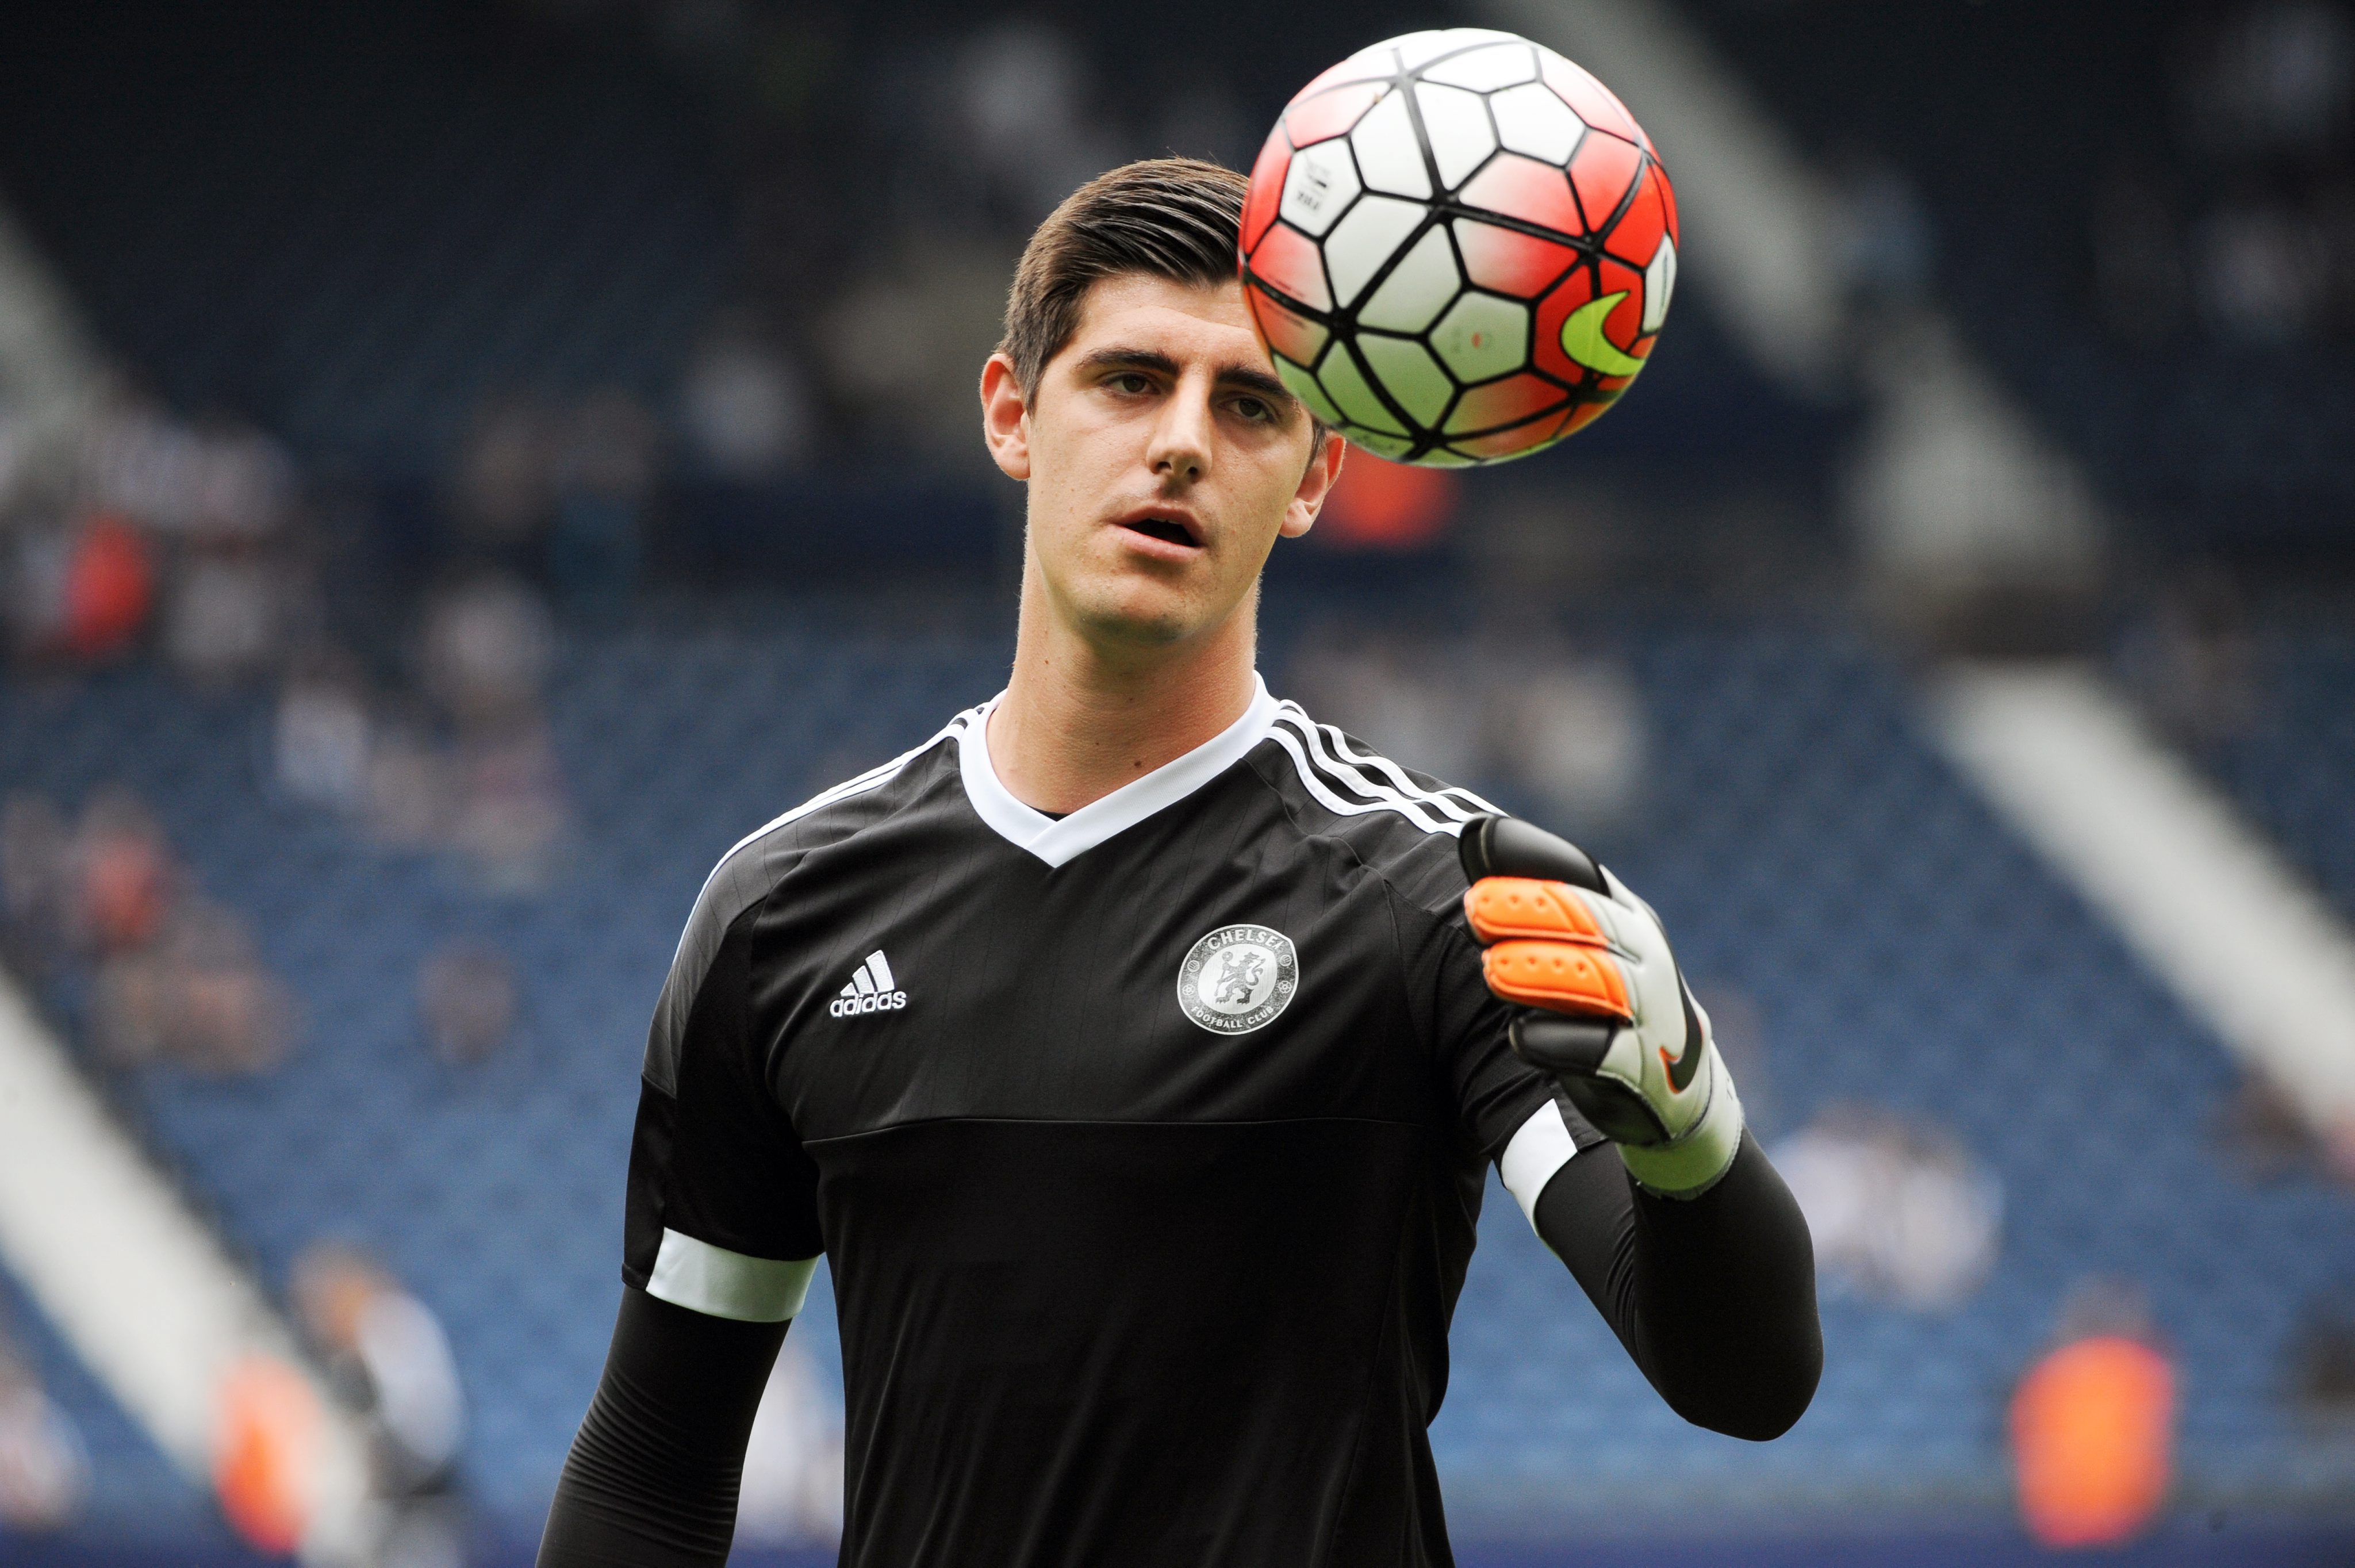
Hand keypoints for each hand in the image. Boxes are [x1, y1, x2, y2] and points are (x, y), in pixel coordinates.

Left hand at [1458, 815, 1742, 1196]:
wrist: (1676, 1087)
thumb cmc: (1603, 996)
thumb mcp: (1578, 940)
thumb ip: (1530, 897)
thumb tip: (1472, 834)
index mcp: (1623, 913)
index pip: (1581, 872)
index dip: (1534, 854)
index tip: (1479, 840)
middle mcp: (1644, 954)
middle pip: (1593, 920)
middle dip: (1534, 908)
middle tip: (1475, 906)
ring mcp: (1650, 1012)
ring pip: (1602, 981)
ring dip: (1546, 972)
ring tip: (1495, 969)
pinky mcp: (1643, 1070)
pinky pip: (1603, 1053)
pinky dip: (1560, 1042)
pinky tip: (1520, 1035)